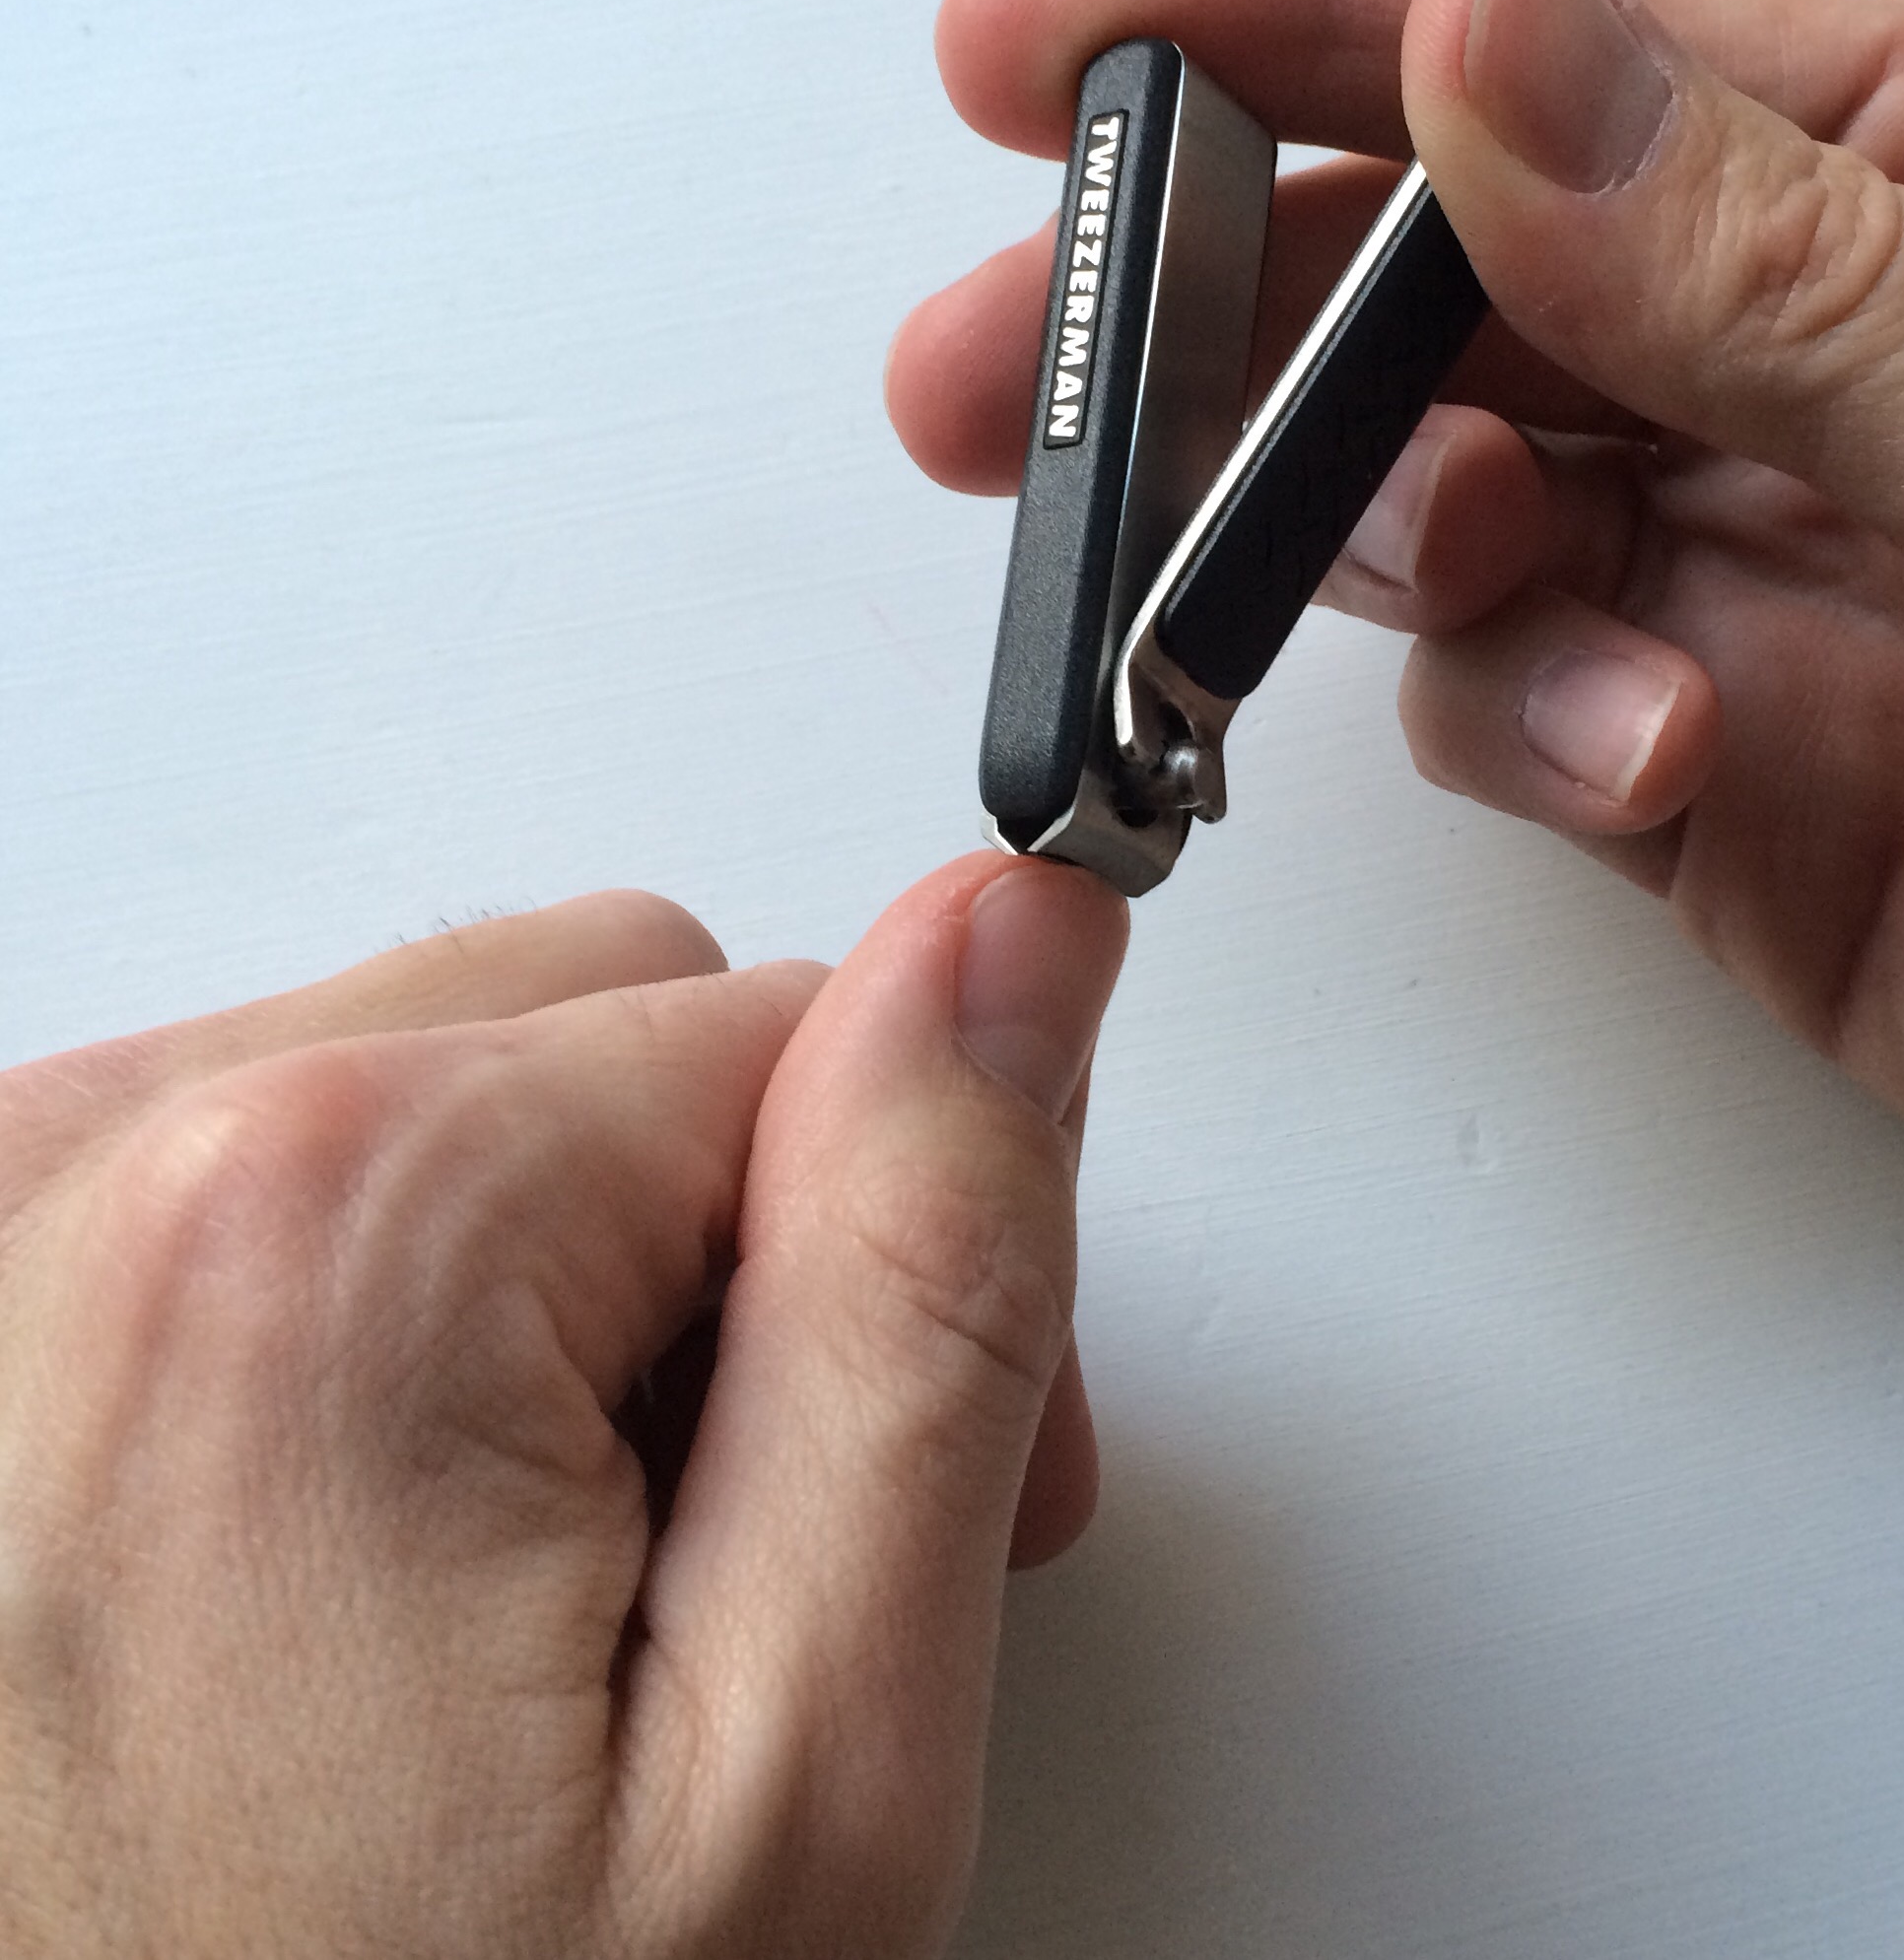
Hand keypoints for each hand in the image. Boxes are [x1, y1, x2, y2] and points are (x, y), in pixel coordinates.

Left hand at [0, 855, 1126, 1956]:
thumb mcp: (801, 1758)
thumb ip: (931, 1285)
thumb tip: (1013, 942)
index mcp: (324, 1230)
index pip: (801, 1022)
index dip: (906, 1259)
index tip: (861, 1490)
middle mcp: (87, 1181)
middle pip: (612, 1026)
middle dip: (729, 1258)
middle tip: (708, 1566)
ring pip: (452, 1091)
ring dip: (548, 1296)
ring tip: (523, 1596)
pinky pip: (275, 1179)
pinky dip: (377, 1328)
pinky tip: (362, 1562)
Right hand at [888, 0, 1903, 1348]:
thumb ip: (1765, 257)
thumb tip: (1481, 30)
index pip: (1543, 49)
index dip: (1271, 17)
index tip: (1048, 37)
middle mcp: (1825, 373)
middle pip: (1436, 290)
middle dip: (1212, 316)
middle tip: (1013, 366)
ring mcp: (1763, 591)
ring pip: (1447, 516)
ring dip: (1359, 540)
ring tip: (1367, 572)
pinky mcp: (1732, 800)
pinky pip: (1526, 728)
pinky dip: (1524, 732)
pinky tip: (1629, 754)